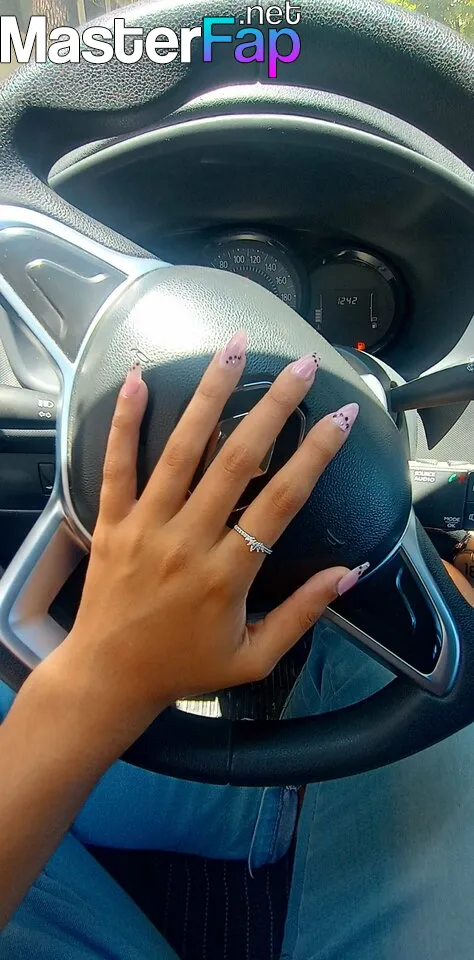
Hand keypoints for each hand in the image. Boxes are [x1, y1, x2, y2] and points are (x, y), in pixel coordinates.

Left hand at [43, 332, 364, 751]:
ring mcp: (147, 527)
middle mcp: (189, 540)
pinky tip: (138, 380)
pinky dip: (124, 421)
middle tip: (299, 365)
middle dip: (274, 406)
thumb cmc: (185, 666)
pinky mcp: (112, 522)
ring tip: (232, 350)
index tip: (341, 415)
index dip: (316, 453)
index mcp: (229, 572)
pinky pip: (117, 465)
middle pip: (238, 459)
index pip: (282, 499)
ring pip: (182, 450)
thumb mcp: (255, 657)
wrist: (109, 678)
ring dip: (210, 395)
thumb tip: (350, 572)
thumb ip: (304, 613)